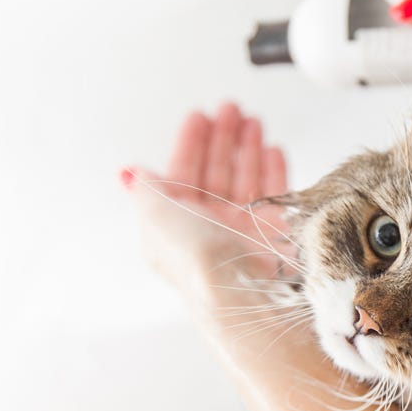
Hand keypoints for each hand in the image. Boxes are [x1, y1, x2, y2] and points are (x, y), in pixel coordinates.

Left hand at [120, 103, 331, 410]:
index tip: (200, 115)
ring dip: (248, 149)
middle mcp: (211, 233)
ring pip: (247, 181)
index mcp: (176, 229)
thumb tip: (131, 174)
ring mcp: (247, 236)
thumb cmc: (202, 266)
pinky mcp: (280, 240)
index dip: (189, 144)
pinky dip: (275, 170)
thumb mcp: (157, 219)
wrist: (249, 300)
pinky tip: (273, 150)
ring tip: (254, 123)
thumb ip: (146, 191)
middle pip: (216, 174)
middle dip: (223, 139)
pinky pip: (277, 197)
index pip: (181, 175)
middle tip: (232, 110)